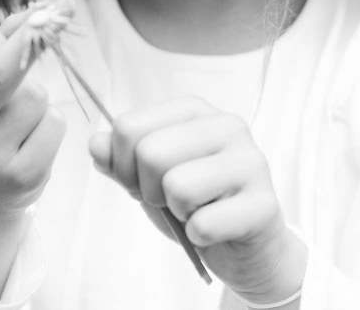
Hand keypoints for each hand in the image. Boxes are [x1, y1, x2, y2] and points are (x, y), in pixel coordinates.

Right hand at [0, 10, 67, 297]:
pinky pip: (54, 124)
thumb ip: (2, 43)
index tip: (23, 22)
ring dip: (37, 96)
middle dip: (30, 42)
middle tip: (51, 18)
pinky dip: (50, 123)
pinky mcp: (21, 175)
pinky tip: (29, 139)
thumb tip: (43, 11)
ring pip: (35, 97)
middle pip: (1, 75)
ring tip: (17, 117)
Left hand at [88, 98, 305, 305]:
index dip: (122, 164)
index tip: (144, 181)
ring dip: (177, 213)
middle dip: (149, 189)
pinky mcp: (262, 204)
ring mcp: (250, 162)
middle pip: (150, 153)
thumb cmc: (198, 205)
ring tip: (197, 211)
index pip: (129, 126)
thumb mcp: (150, 179)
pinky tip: (216, 230)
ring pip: (177, 186)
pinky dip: (198, 237)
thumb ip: (121, 160)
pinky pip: (203, 224)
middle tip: (172, 201)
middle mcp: (228, 126)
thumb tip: (96, 144)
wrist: (248, 247)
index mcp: (196, 111)